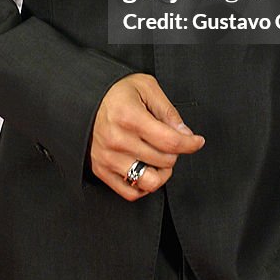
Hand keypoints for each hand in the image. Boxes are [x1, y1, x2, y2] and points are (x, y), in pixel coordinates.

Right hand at [89, 73, 204, 200]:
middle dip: (175, 152)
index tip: (197, 141)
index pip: (170, 141)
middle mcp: (117, 140)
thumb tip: (185, 133)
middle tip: (171, 141)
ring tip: (161, 159)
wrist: (83, 99)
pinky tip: (146, 169)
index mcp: (129, 117)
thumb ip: (167, 110)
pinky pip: (130, 192)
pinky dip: (144, 185)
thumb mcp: (145, 87)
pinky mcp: (101, 170)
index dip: (190, 144)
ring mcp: (107, 158)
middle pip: (163, 160)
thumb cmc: (114, 91)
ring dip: (162, 172)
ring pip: (149, 181)